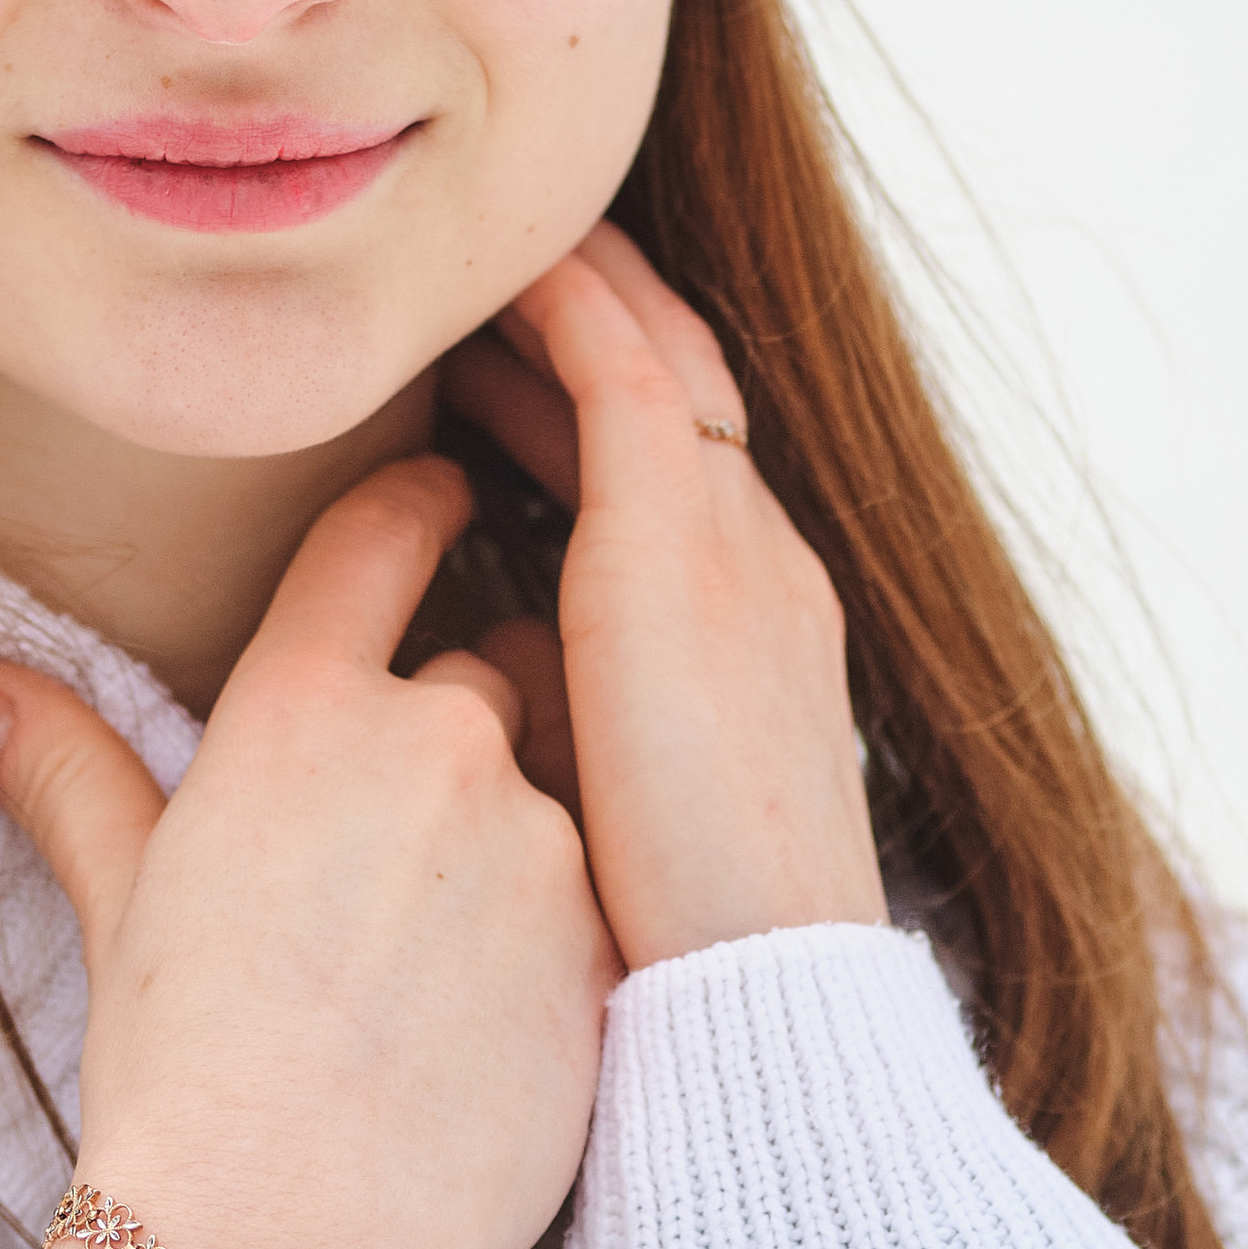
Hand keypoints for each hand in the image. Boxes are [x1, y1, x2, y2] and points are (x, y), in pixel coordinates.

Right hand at [0, 457, 611, 1248]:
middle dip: (465, 714)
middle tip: (414, 810)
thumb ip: (61, 766)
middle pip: (487, 666)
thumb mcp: (120, 898)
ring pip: (554, 788)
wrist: (285, 1247)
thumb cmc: (184, 1071)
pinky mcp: (608, 944)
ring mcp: (537, 841)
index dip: (421, 499)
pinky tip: (499, 1015)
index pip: (383, 535)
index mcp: (304, 708)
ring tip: (446, 948)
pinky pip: (604, 898)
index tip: (445, 492)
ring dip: (517, 834)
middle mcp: (435, 742)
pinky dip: (563, 932)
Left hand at [444, 223, 886, 975]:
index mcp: (758, 639)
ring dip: (577, 291)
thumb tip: (498, 749)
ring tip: (485, 247)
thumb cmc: (668, 960)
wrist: (756, 1002)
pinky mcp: (677, 550)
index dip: (593, 405)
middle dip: (595, 319)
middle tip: (499, 269)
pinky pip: (623, 378)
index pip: (676, 476)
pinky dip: (572, 311)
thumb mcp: (632, 826)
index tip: (509, 364)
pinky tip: (500, 274)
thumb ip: (585, 761)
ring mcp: (734, 551)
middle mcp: (762, 571)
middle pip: (682, 390)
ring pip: (657, 360)